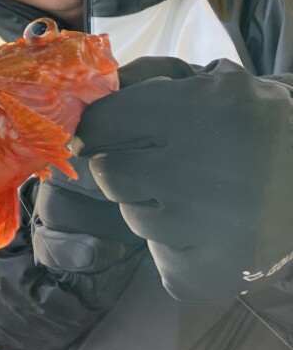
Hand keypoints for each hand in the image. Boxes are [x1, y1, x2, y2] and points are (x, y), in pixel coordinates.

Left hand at [74, 57, 292, 301]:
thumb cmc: (259, 121)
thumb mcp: (214, 80)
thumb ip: (149, 77)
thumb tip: (90, 94)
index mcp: (194, 112)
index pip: (103, 124)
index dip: (99, 127)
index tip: (105, 132)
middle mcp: (194, 171)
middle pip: (110, 173)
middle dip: (122, 165)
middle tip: (151, 164)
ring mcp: (203, 229)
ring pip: (134, 217)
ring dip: (151, 206)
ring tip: (193, 197)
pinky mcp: (212, 272)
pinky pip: (161, 259)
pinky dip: (175, 247)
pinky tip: (206, 230)